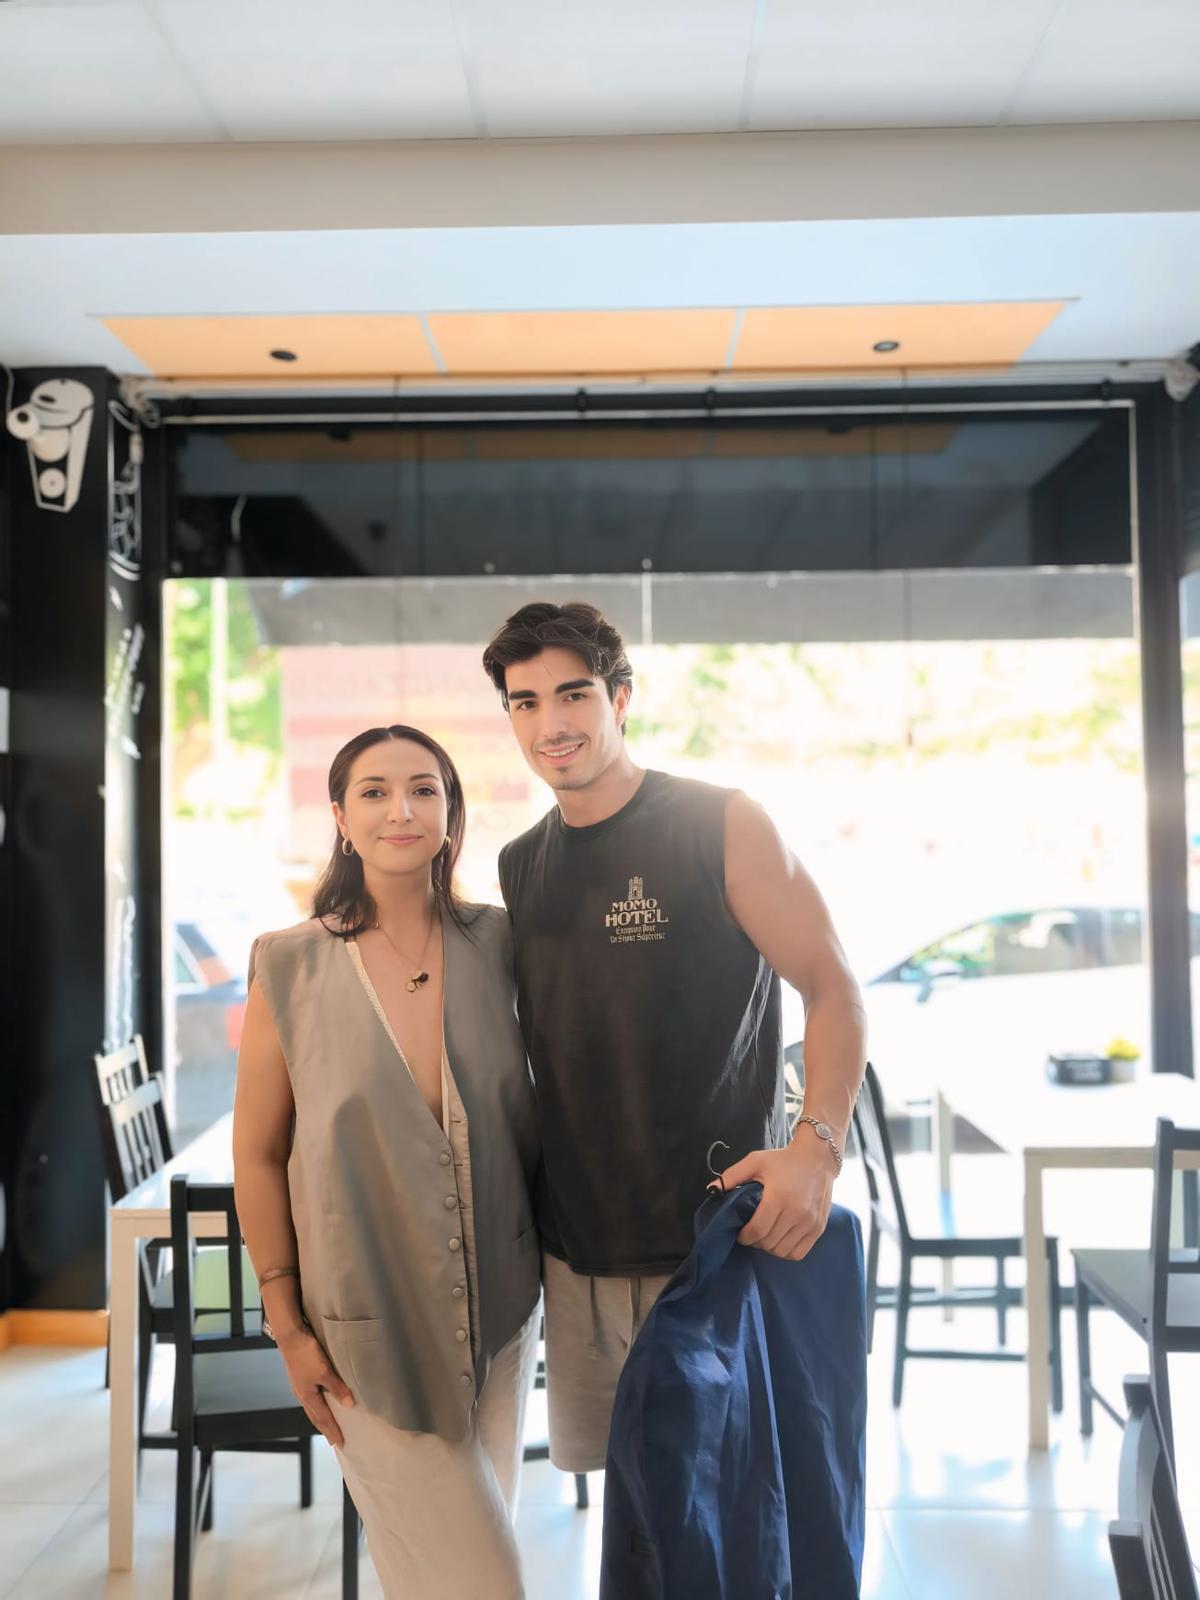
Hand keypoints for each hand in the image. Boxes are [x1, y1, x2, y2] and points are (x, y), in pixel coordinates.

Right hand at [276, 1326, 354, 1447]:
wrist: (290, 1336)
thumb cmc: (306, 1354)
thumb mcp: (325, 1371)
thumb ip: (337, 1388)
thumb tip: (349, 1405)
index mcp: (307, 1397)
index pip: (323, 1419)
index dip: (333, 1431)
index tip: (341, 1444)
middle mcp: (302, 1394)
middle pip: (315, 1416)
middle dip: (325, 1428)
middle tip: (334, 1440)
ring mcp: (300, 1386)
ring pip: (312, 1407)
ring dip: (321, 1417)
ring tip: (329, 1424)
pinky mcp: (300, 1377)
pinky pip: (311, 1397)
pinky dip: (318, 1404)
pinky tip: (322, 1399)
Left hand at [714, 1140, 834, 1259]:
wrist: (817, 1158)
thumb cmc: (784, 1160)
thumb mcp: (756, 1161)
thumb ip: (732, 1175)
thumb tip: (712, 1189)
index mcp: (779, 1197)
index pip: (758, 1230)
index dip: (744, 1236)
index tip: (740, 1232)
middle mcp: (797, 1213)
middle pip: (769, 1243)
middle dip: (755, 1242)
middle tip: (750, 1233)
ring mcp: (810, 1222)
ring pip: (783, 1251)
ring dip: (769, 1248)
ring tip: (764, 1236)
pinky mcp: (819, 1228)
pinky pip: (799, 1253)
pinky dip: (786, 1252)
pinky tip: (779, 1241)